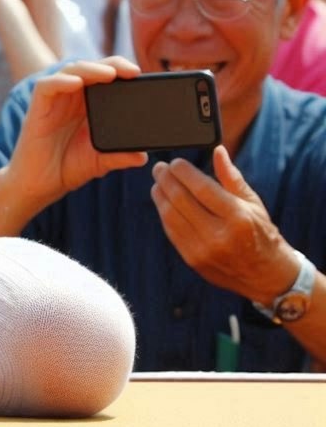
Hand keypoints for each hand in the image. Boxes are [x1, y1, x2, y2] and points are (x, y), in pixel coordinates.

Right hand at [10, 57, 147, 208]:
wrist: (39, 186)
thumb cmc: (66, 168)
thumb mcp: (99, 162)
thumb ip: (119, 156)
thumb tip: (143, 157)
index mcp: (87, 106)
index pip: (103, 77)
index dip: (120, 70)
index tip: (139, 74)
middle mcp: (71, 98)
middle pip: (89, 68)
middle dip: (111, 64)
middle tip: (131, 71)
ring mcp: (54, 102)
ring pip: (69, 71)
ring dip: (90, 69)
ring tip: (110, 74)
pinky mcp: (37, 108)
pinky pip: (45, 86)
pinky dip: (60, 81)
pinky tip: (76, 83)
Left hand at [151, 145, 299, 301]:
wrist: (267, 276)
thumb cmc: (261, 233)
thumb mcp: (253, 203)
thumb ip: (231, 177)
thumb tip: (217, 150)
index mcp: (238, 218)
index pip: (201, 188)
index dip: (183, 172)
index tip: (175, 162)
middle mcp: (219, 236)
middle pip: (180, 200)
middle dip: (165, 180)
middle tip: (160, 168)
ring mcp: (203, 250)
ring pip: (170, 215)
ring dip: (160, 195)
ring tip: (159, 182)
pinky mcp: (192, 260)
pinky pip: (170, 231)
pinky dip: (164, 213)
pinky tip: (163, 202)